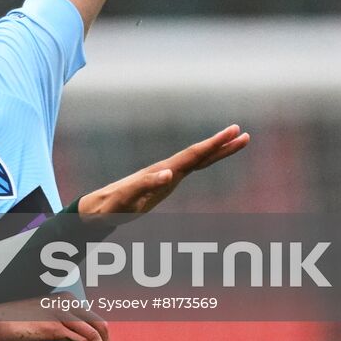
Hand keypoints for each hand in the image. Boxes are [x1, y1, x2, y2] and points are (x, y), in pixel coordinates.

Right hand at [0, 296, 116, 340]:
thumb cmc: (15, 326)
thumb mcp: (43, 325)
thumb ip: (60, 332)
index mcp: (65, 300)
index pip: (94, 320)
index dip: (103, 340)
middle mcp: (65, 302)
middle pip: (99, 325)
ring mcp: (60, 313)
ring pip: (93, 335)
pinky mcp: (53, 326)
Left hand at [79, 124, 249, 220]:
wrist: (97, 208)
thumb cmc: (110, 206)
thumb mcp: (126, 198)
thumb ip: (145, 185)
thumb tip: (170, 173)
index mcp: (161, 171)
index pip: (193, 155)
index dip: (214, 144)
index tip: (233, 132)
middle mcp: (165, 169)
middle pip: (198, 154)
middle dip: (221, 144)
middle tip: (243, 134)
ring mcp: (165, 174)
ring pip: (197, 160)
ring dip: (216, 151)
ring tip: (236, 142)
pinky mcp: (164, 182)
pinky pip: (190, 169)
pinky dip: (204, 162)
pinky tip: (210, 158)